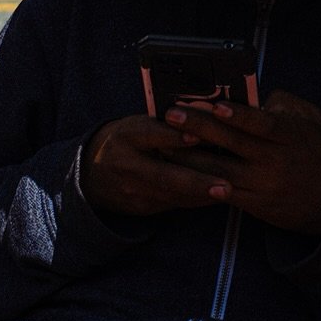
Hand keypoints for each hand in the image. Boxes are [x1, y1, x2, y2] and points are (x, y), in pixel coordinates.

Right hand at [82, 115, 228, 217]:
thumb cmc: (127, 140)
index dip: (174, 136)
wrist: (92, 174)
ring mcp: (133, 190)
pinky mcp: (140, 207)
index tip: (199, 135)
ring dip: (201, 194)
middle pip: (163, 174)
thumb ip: (165, 123)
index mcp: (126, 136)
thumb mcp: (137, 125)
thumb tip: (207, 114)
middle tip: (225, 186)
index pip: (151, 134)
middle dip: (196, 181)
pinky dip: (195, 201)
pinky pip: (172, 205)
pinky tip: (215, 198)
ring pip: (171, 194)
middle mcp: (127, 164)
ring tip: (228, 192)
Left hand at [164, 90, 320, 236]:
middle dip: (199, 127)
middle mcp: (274, 161)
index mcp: (289, 136)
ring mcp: (262, 184)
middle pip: (232, 143)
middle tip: (172, 114)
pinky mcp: (253, 204)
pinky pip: (221, 193)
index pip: (261, 123)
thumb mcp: (313, 120)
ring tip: (163, 142)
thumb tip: (256, 94)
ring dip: (189, 157)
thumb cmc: (317, 152)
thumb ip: (286, 103)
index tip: (215, 104)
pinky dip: (199, 182)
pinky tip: (178, 172)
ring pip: (219, 170)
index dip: (238, 115)